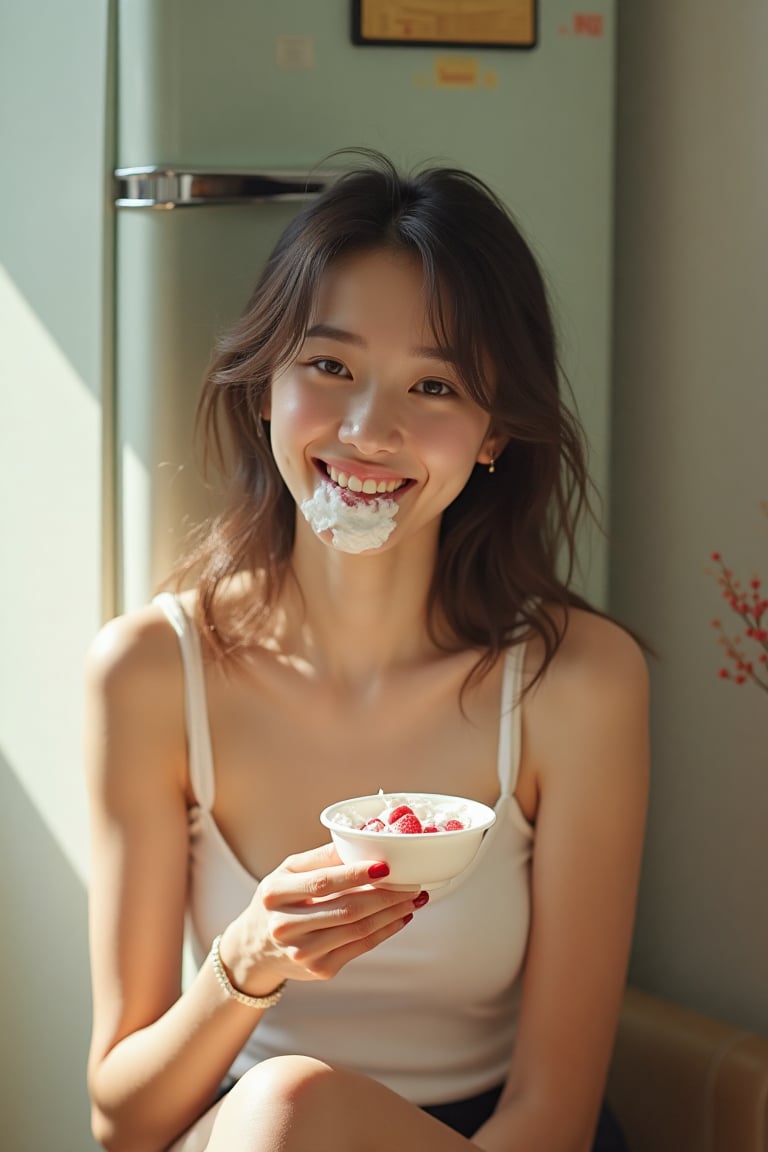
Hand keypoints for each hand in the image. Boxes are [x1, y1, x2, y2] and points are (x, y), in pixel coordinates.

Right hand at [219, 842, 424, 994]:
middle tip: (412, 881)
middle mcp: (285, 925)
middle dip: (386, 895)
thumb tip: (363, 840)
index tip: (385, 865)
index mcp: (275, 893)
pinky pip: (361, 947)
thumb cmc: (279, 900)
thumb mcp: (289, 871)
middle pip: (347, 909)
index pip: (323, 882)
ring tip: (413, 897)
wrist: (256, 947)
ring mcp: (303, 952)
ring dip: (392, 913)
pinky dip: (386, 931)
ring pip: (359, 929)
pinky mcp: (320, 969)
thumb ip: (323, 857)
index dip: (356, 874)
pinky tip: (400, 917)